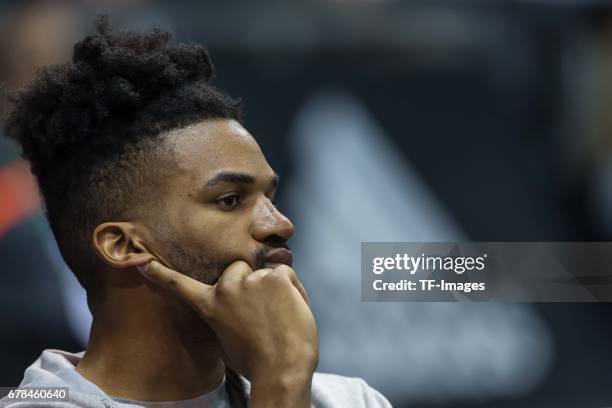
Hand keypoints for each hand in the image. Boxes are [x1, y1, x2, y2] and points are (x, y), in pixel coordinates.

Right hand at [137, 260, 318, 405]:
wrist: (281, 370)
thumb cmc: (257, 362)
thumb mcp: (227, 340)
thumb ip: (224, 315)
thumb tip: (233, 305)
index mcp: (210, 306)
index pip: (180, 285)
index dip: (160, 274)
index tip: (142, 263)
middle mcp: (226, 288)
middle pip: (238, 268)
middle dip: (248, 281)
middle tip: (260, 312)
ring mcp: (250, 280)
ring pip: (266, 272)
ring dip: (274, 289)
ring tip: (278, 319)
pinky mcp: (274, 276)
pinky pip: (285, 273)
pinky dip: (292, 289)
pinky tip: (289, 312)